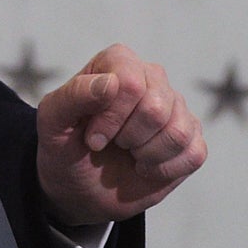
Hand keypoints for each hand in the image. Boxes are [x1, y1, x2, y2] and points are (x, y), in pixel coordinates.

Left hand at [33, 43, 205, 226]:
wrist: (79, 186)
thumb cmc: (64, 146)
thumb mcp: (52, 122)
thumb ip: (73, 96)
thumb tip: (112, 83)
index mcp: (118, 62)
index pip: (130, 84)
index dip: (111, 118)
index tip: (93, 137)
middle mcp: (152, 77)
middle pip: (156, 109)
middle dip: (128, 138)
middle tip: (112, 144)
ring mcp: (175, 107)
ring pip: (178, 132)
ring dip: (147, 155)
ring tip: (130, 153)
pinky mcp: (191, 137)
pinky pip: (194, 153)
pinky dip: (165, 169)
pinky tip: (146, 166)